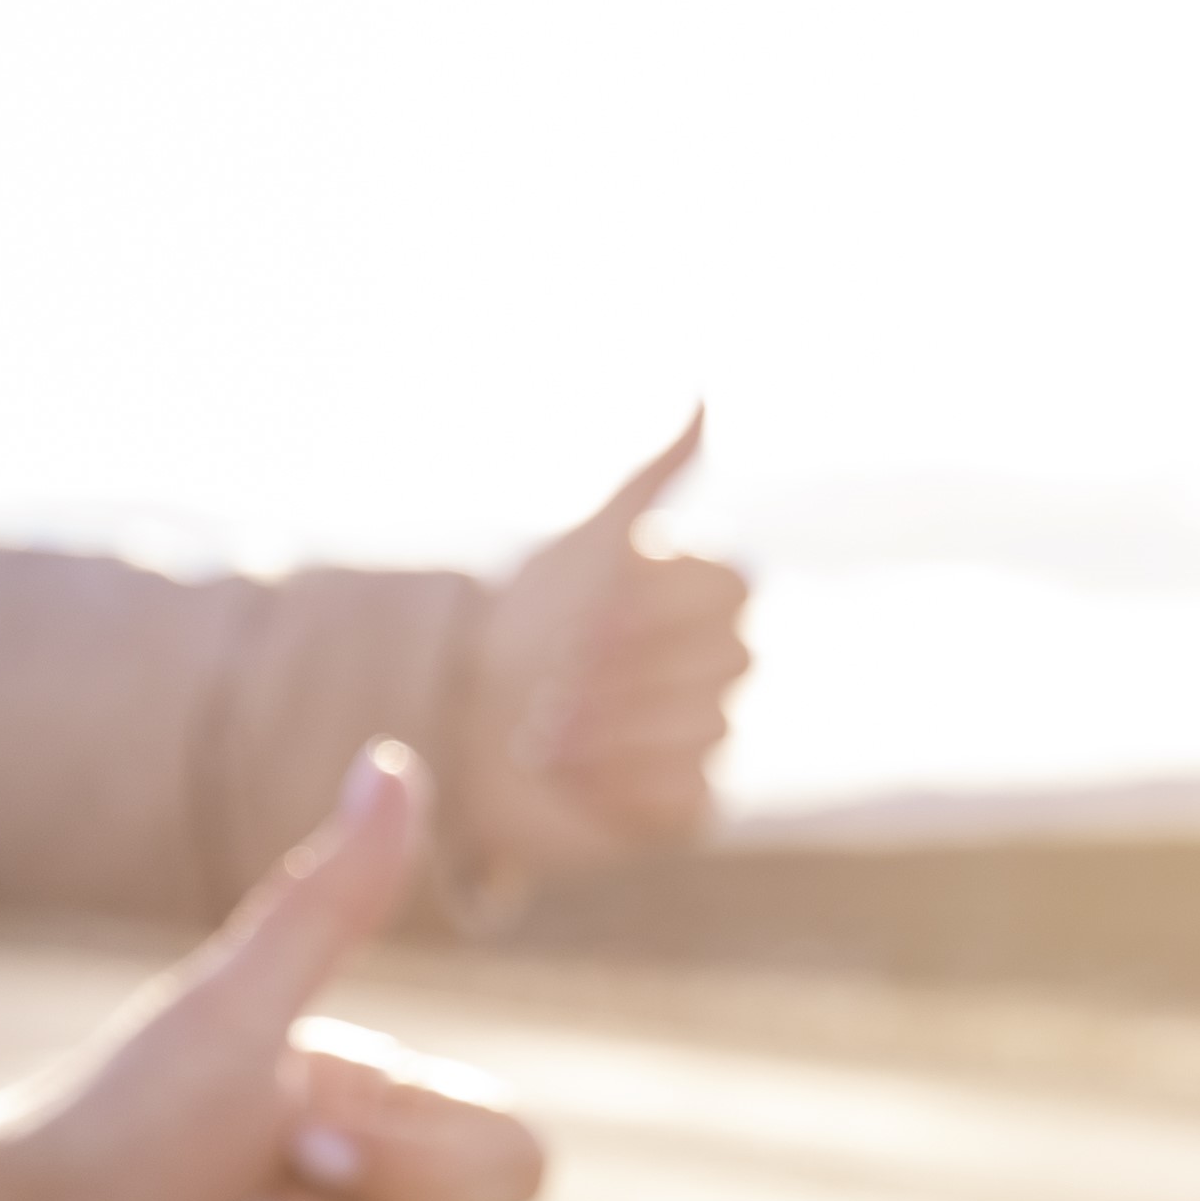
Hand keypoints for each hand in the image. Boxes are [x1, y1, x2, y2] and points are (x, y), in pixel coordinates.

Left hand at [442, 412, 753, 906]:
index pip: (733, 589)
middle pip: (726, 666)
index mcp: (714, 590)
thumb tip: (703, 395)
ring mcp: (710, 735)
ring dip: (610, 733)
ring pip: (705, 732)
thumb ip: (646, 481)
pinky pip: (681, 799)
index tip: (580, 611)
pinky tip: (554, 775)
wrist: (466, 708)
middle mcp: (725, 662)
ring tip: (533, 735)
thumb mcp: (580, 544)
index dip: (654, 607)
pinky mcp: (682, 805)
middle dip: (626, 675)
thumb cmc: (530, 615)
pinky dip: (612, 787)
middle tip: (544, 684)